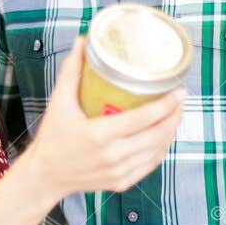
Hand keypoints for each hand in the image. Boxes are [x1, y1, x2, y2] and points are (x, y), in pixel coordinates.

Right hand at [19, 37, 184, 200]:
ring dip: (170, 132)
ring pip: (157, 151)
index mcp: (99, 135)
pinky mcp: (121, 182)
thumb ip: (72, 71)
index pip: (144, 118)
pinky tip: (163, 136)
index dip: (166, 105)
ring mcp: (119, 172)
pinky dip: (161, 149)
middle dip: (174, 116)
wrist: (45, 176)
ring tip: (175, 114)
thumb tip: (83, 42)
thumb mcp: (59, 102)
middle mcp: (113, 156)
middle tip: (181, 99)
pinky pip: (150, 165)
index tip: (179, 91)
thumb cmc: (52, 139)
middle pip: (157, 135)